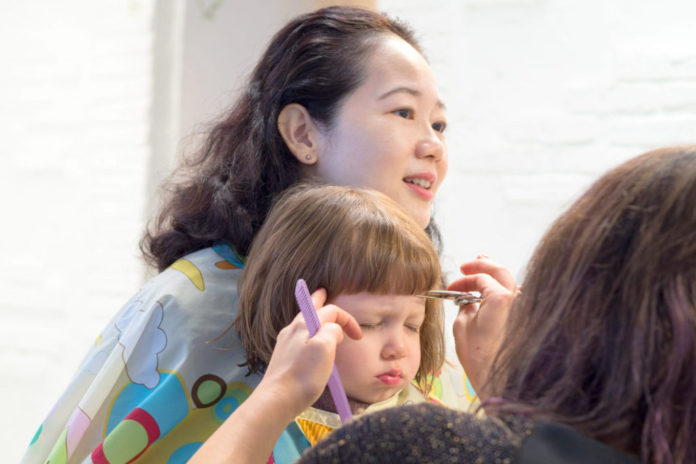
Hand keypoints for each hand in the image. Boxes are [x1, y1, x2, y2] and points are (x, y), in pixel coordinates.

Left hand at [189, 289, 361, 463]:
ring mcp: (285, 343)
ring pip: (303, 323)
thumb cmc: (303, 375)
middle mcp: (293, 330)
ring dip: (314, 317)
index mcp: (304, 325)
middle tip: (324, 292)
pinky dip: (308, 332)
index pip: (330, 311)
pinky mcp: (283, 357)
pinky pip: (298, 337)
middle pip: (309, 309)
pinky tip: (309, 340)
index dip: (347, 320)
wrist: (276, 400)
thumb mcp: (325, 349)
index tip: (358, 336)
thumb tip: (333, 329)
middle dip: (319, 300)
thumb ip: (332, 331)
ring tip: (319, 312)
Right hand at [447, 255, 518, 396]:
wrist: (501, 384)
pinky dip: (504, 291)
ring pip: (512, 283)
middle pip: (501, 271)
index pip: (481, 277)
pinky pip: (516, 298)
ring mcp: (527, 310)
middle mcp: (519, 300)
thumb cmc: (480, 359)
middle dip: (483, 265)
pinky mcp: (529, 320)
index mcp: (502, 298)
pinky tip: (494, 292)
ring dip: (495, 276)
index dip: (464, 279)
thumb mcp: (462, 326)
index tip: (453, 285)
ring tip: (481, 270)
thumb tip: (470, 299)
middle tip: (467, 265)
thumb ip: (466, 305)